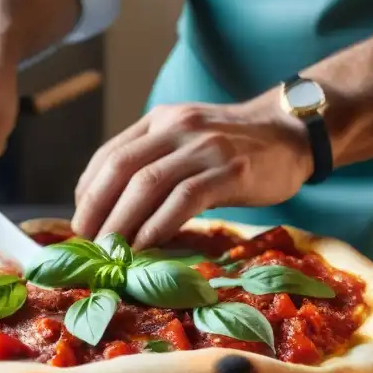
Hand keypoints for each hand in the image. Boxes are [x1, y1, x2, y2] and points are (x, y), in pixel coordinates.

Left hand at [72, 89, 313, 248]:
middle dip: (97, 209)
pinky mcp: (230, 170)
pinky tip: (147, 246)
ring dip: (122, 222)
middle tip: (87, 242)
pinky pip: (183, 199)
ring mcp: (204, 147)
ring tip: (111, 251)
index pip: (110, 154)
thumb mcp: (187, 140)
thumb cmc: (235, 146)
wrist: (291, 133)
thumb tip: (114, 209)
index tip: (81, 222)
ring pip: (147, 185)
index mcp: (160, 120)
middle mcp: (177, 128)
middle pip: (121, 169)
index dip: (88, 190)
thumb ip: (155, 162)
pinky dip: (158, 225)